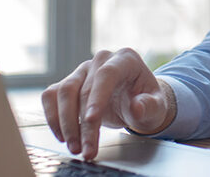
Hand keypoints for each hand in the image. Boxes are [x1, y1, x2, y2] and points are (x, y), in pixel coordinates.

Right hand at [41, 48, 175, 159]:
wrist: (136, 101)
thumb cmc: (147, 101)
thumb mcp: (157, 106)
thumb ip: (150, 106)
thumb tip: (137, 107)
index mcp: (125, 60)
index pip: (106, 75)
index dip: (97, 97)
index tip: (91, 120)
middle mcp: (101, 60)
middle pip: (83, 89)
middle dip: (83, 124)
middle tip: (86, 149)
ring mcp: (83, 70)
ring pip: (63, 92)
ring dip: (65, 123)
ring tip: (75, 147)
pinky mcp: (69, 83)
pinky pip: (52, 96)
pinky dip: (53, 117)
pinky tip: (62, 136)